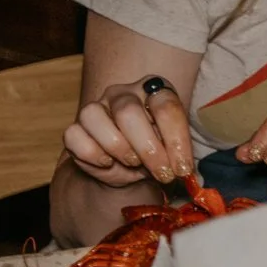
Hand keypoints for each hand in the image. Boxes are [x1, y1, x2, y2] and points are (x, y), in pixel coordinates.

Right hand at [63, 76, 194, 186]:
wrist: (127, 165)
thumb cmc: (155, 151)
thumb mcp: (172, 153)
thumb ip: (180, 158)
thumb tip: (191, 176)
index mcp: (154, 90)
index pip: (166, 107)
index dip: (177, 140)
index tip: (183, 169)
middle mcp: (123, 93)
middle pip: (129, 112)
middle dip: (148, 149)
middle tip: (162, 173)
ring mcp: (96, 107)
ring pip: (96, 118)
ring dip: (118, 148)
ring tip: (134, 164)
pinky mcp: (75, 127)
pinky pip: (75, 136)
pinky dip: (93, 155)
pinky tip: (107, 163)